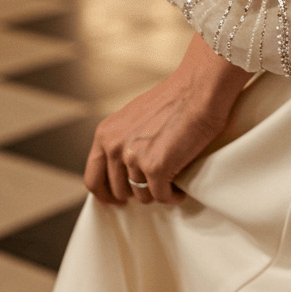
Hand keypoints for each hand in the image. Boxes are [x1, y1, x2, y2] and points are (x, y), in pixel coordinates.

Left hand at [84, 33, 251, 205]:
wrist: (198, 88)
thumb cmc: (173, 99)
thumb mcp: (133, 118)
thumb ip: (122, 141)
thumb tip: (122, 168)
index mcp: (105, 134)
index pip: (92, 178)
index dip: (104, 195)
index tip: (116, 202)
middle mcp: (114, 146)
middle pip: (118, 191)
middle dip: (137, 193)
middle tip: (153, 189)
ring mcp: (134, 158)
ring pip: (142, 196)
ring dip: (158, 193)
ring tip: (171, 182)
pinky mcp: (156, 167)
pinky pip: (163, 196)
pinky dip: (173, 196)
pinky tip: (180, 188)